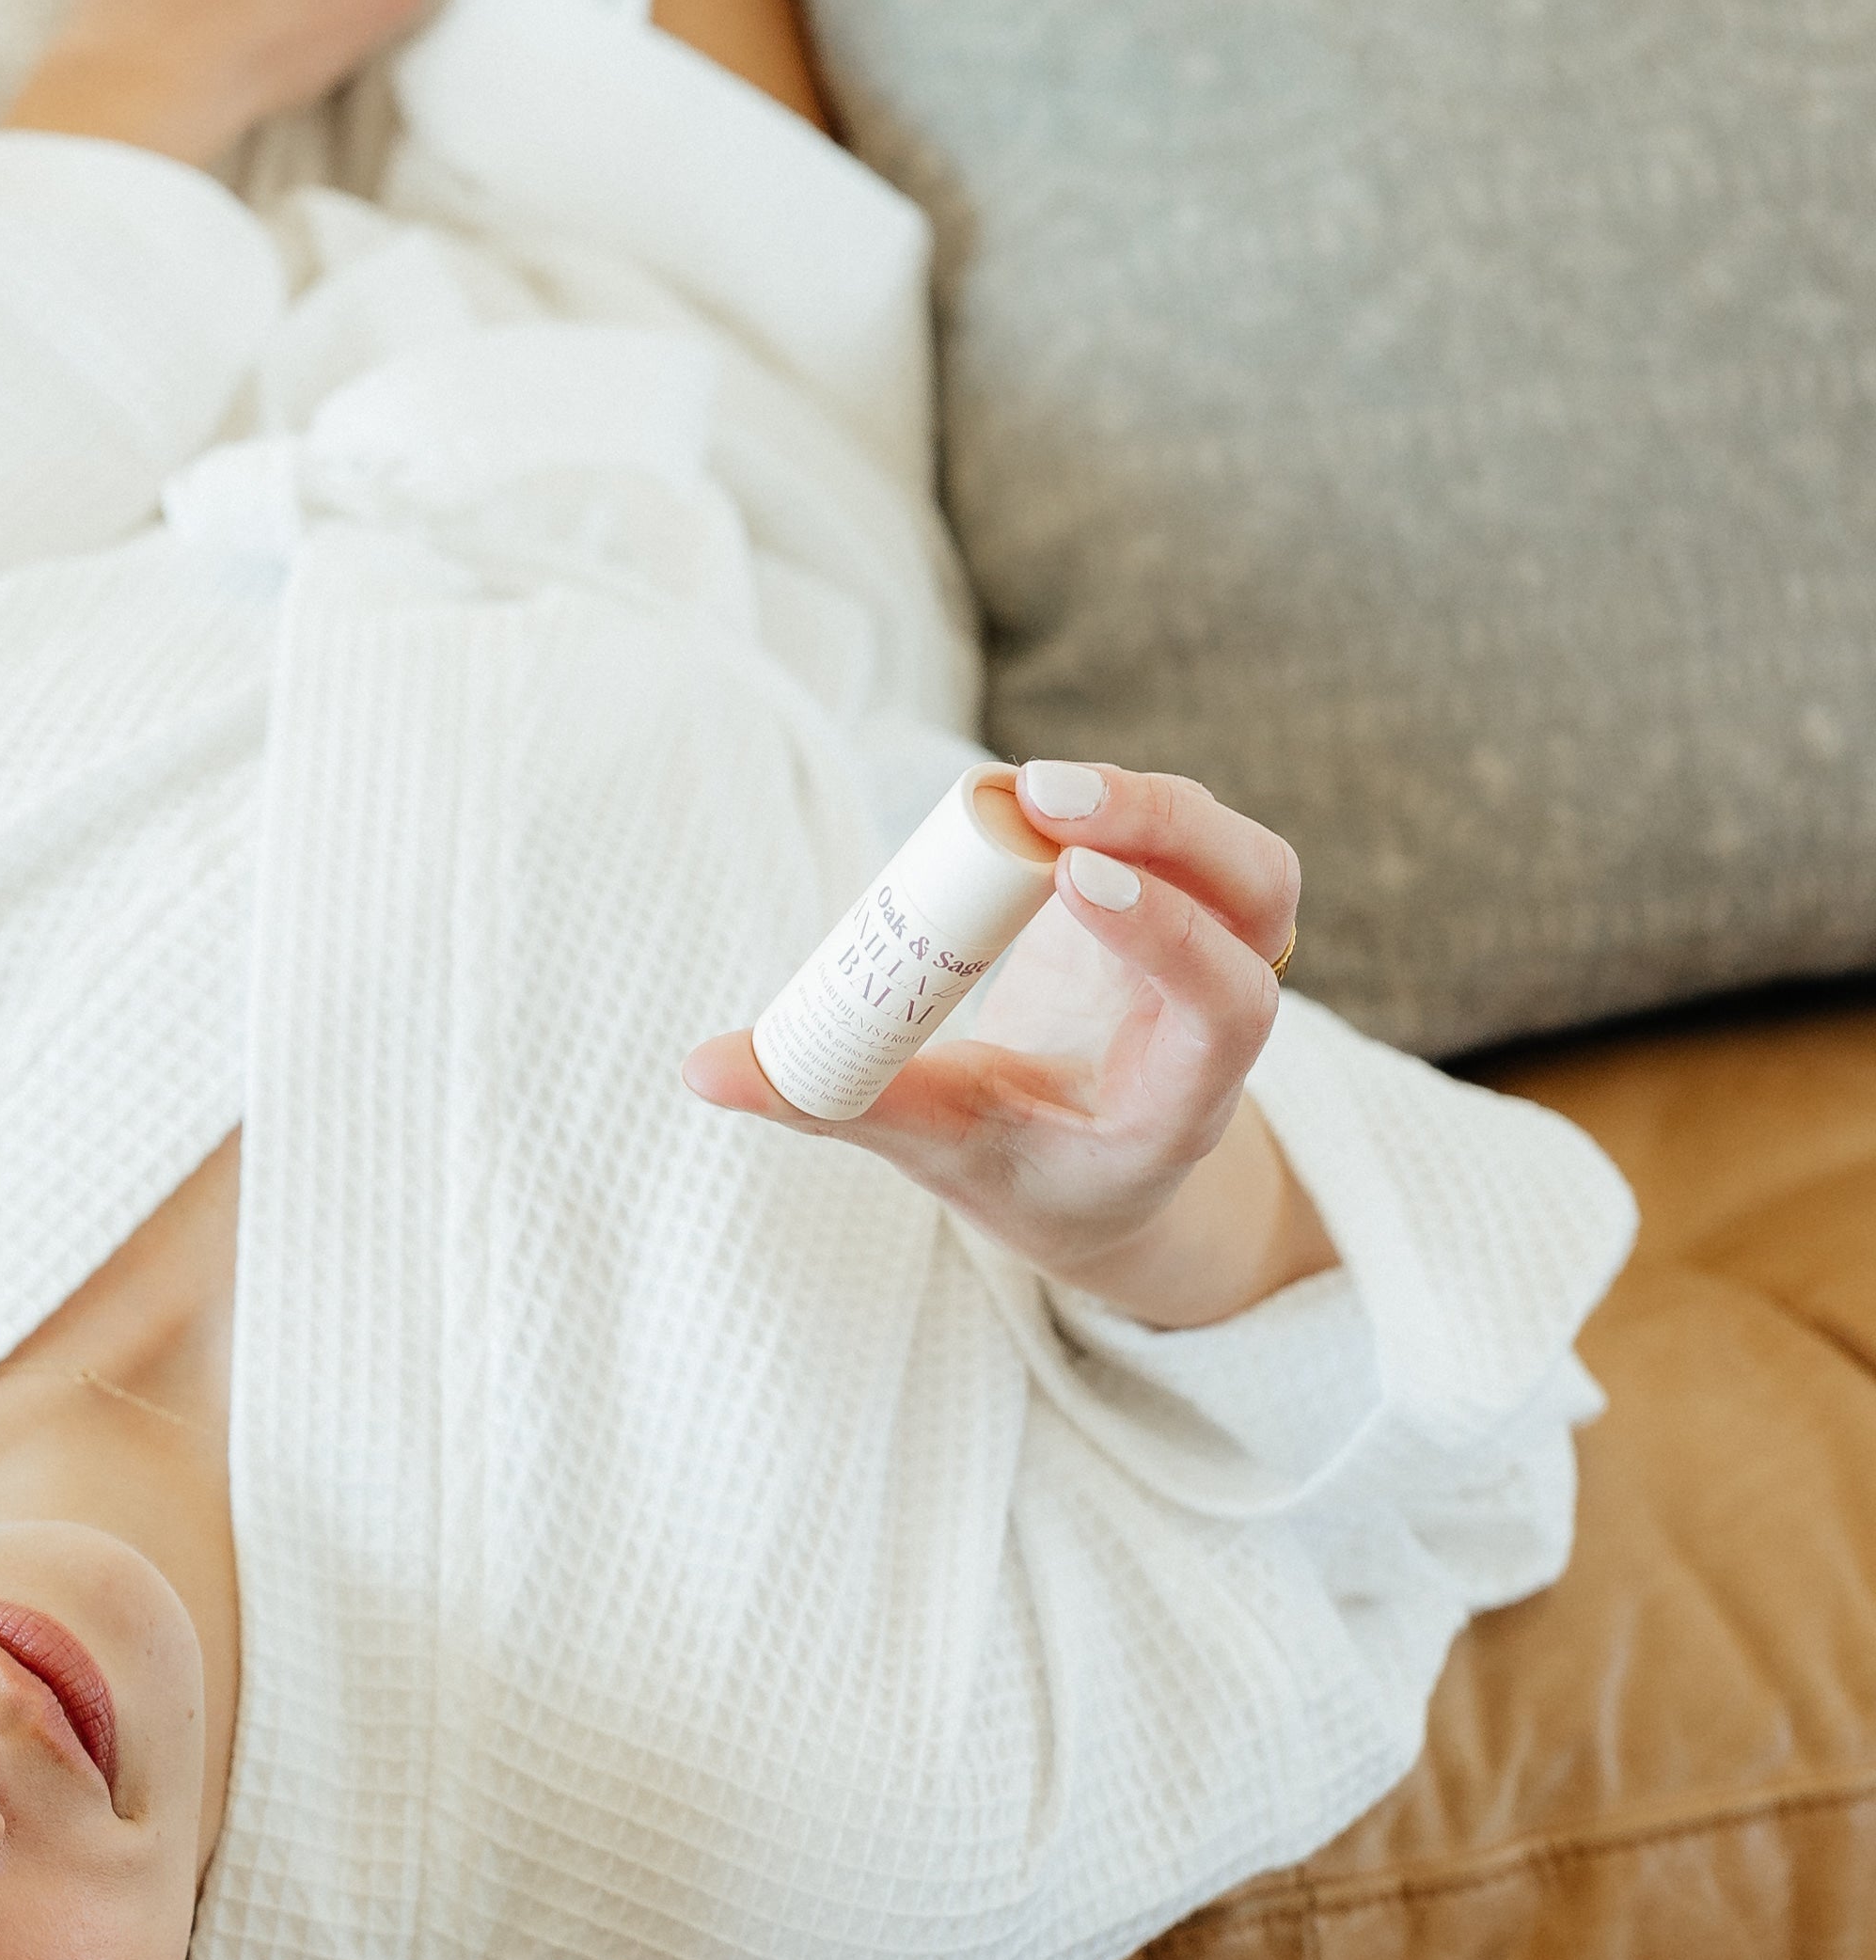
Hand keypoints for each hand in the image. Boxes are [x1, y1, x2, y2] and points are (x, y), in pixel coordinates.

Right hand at [685, 762, 1336, 1329]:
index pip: (1224, 1002)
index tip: (1073, 880)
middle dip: (1164, 827)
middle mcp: (1225, 1016)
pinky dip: (1112, 803)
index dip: (1165, 933)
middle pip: (1258, 893)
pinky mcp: (1188, 899)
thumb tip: (700, 1071)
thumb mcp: (936, 1148)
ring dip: (1141, 802)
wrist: (1098, 1166)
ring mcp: (1220, 946)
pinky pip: (1178, 830)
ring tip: (1025, 791)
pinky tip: (1026, 799)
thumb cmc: (1025, 1168)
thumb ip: (833, 1102)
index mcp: (1184, 1100)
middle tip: (1045, 795)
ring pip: (1233, 847)